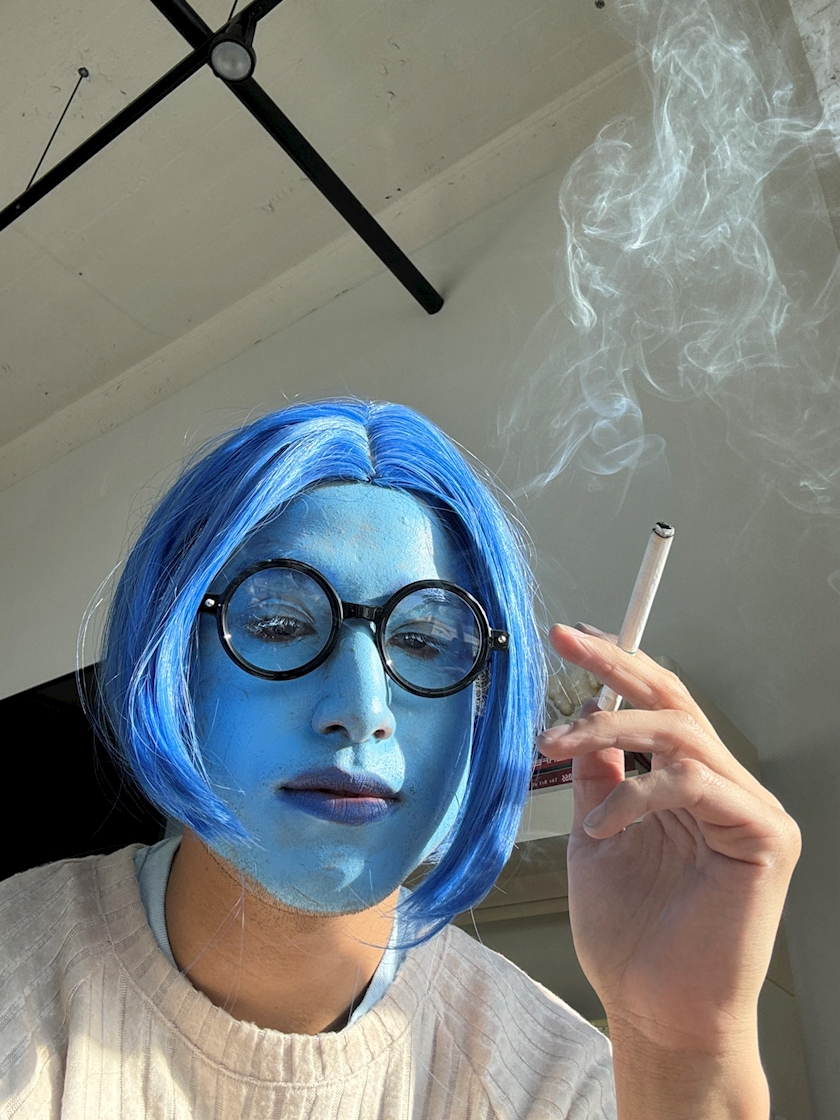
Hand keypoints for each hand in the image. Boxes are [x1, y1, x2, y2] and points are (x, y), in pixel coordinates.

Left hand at [537, 624, 801, 1054]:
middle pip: (675, 703)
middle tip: (568, 643)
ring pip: (681, 734)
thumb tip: (584, 718)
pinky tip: (606, 823)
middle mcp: (723, 788)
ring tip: (558, 748)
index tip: (569, 637)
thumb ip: (598, 776)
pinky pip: (697, 782)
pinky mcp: (764, 836)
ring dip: (610, 730)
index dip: (618, 667)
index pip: (658, 708)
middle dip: (616, 666)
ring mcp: (748, 810)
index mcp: (686, 786)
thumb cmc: (628, 934)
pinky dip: (638, 793)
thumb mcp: (596, 833)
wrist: (653, 1010)